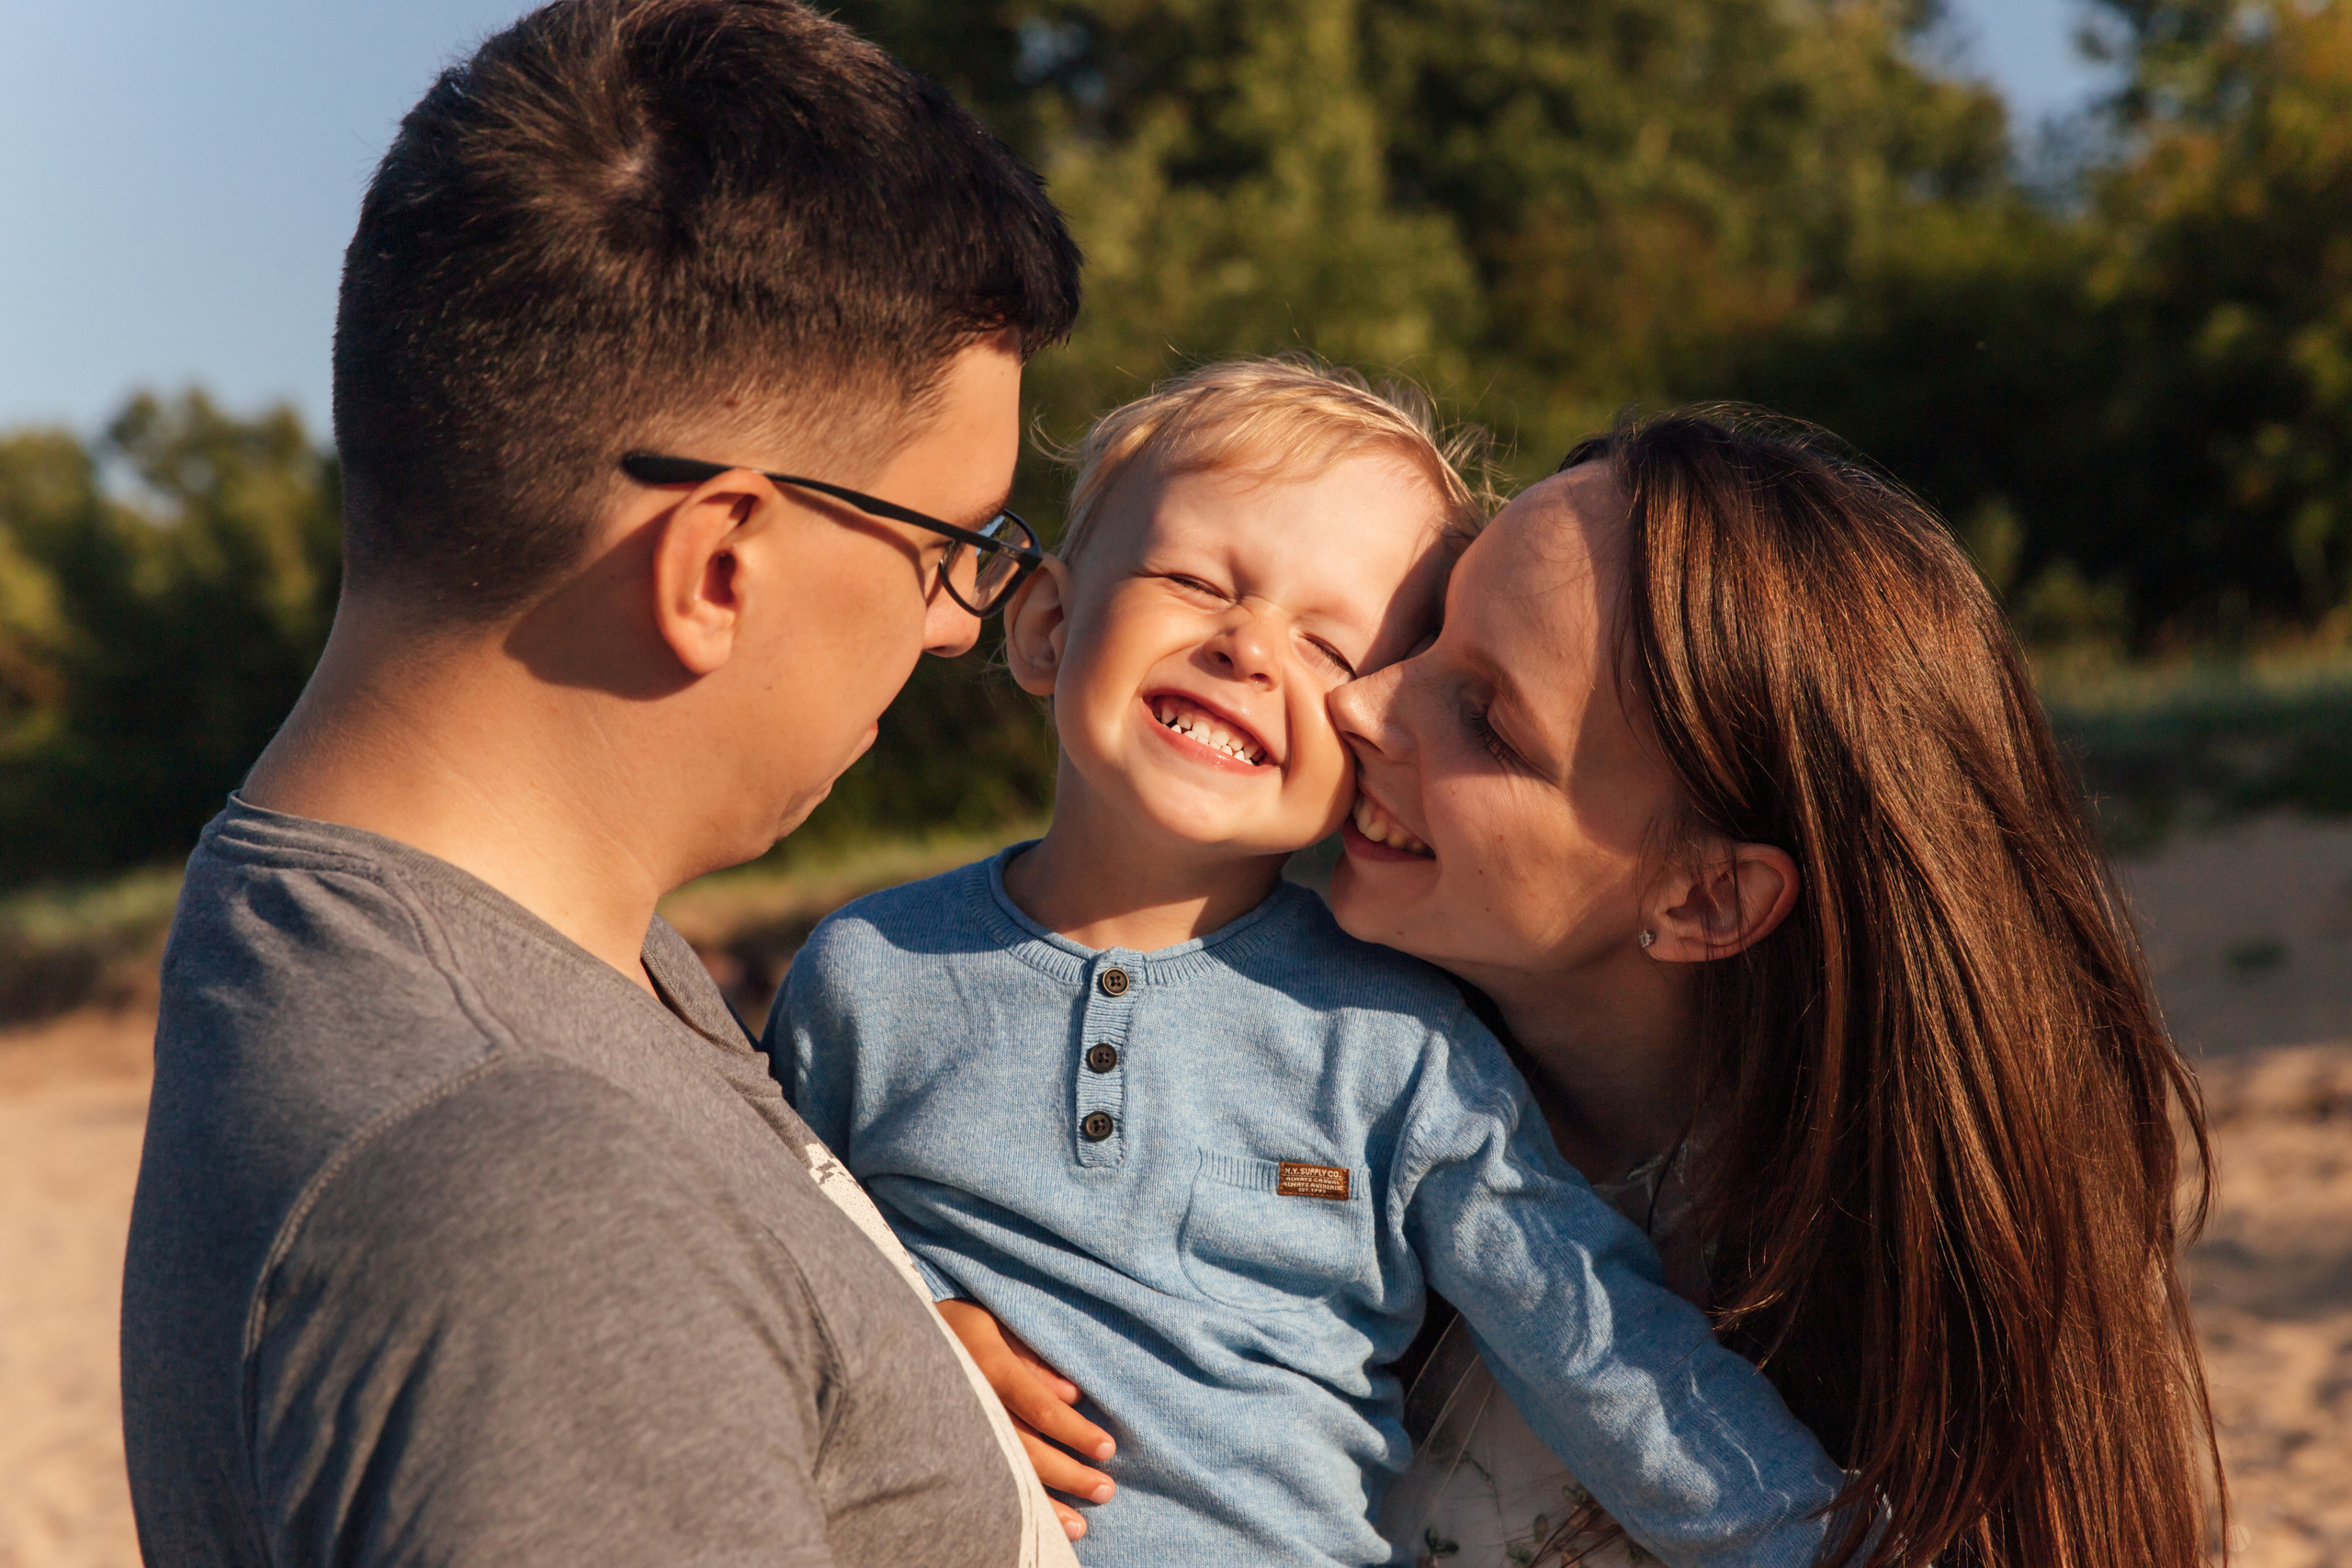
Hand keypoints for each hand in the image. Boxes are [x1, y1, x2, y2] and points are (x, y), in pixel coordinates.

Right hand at [937, 1298, 1117, 1539]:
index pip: (1039, 1406)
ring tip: (1079, 1527)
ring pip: (1002, 1476)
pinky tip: (1035, 1527)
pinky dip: (1008, 1509)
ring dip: (1043, 1505)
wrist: (892, 1343)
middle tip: (1105, 1490)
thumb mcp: (997, 1325)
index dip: (1074, 1430)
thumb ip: (1033, 1357)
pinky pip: (980, 1485)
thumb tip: (1073, 1395)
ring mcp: (953, 1430)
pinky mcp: (942, 1452)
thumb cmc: (959, 1327)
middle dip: (1068, 1474)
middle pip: (1025, 1450)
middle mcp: (969, 1401)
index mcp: (985, 1363)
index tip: (1106, 1449)